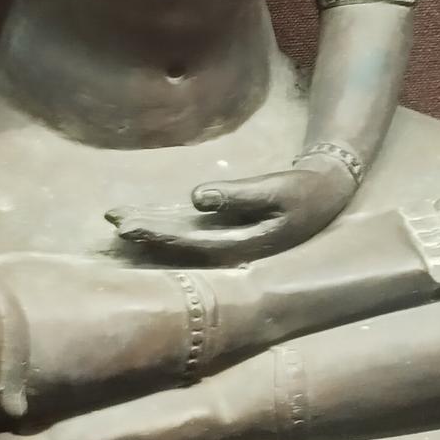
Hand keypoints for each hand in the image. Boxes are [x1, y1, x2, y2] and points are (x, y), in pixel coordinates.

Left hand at [107, 159, 354, 264]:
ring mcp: (227, 238)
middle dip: (146, 230)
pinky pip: (189, 225)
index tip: (125, 225)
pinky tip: (145, 214)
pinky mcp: (227, 226)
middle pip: (178, 242)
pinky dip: (166, 219)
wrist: (327, 193)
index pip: (189, 242)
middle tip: (112, 219)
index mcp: (242, 247)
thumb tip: (196, 197)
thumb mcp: (277, 190)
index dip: (156, 234)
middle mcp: (230, 249)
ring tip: (116, 217)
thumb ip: (238, 196)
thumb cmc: (304, 192)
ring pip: (180, 234)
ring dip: (151, 225)